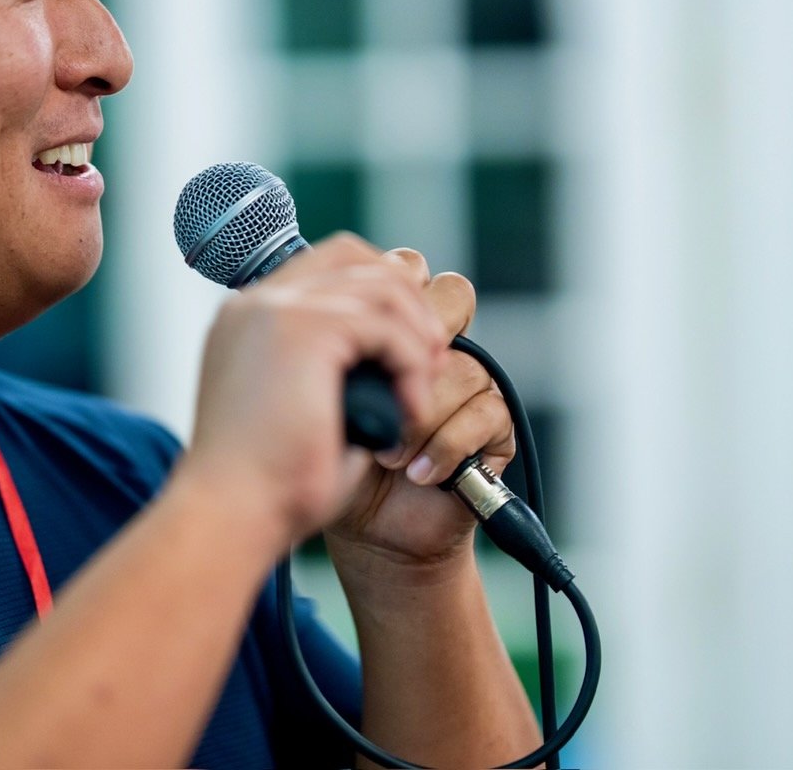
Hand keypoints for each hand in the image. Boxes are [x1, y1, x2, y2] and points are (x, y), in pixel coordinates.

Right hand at [182, 234, 448, 549]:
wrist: (232, 513)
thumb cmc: (265, 485)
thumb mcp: (299, 409)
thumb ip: (334, 369)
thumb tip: (400, 355)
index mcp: (246, 319)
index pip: (323, 265)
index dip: (377, 291)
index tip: (409, 344)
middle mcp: (255, 303)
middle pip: (353, 254)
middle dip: (406, 299)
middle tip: (431, 356)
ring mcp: (274, 309)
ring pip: (379, 285)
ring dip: (416, 336)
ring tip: (424, 389)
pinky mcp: (301, 329)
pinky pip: (385, 326)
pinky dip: (411, 366)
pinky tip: (411, 410)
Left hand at [323, 247, 516, 576]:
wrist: (350, 525)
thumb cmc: (313, 450)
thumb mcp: (302, 377)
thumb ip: (323, 324)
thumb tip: (340, 297)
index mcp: (382, 319)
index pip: (405, 268)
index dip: (387, 292)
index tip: (351, 339)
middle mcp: (428, 343)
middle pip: (451, 295)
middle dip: (414, 337)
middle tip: (379, 383)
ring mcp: (463, 384)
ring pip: (464, 362)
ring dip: (419, 414)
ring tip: (386, 453)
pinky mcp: (490, 431)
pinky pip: (488, 413)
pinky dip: (446, 446)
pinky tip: (415, 473)